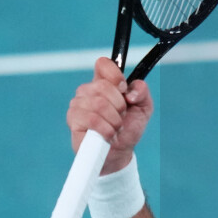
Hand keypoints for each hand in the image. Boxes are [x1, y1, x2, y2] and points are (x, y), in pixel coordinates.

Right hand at [66, 57, 153, 173]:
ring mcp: (78, 105)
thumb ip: (142, 92)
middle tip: (121, 117)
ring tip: (115, 128)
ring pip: (99, 104)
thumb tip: (130, 91)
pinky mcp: (73, 121)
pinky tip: (108, 135)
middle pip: (104, 86)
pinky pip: (92, 119)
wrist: (119, 152)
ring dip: (114, 120)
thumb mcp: (144, 108)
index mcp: (104, 83)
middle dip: (120, 105)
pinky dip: (106, 130)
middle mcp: (87, 91)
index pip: (103, 64)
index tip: (124, 89)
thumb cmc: (129, 128)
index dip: (115, 75)